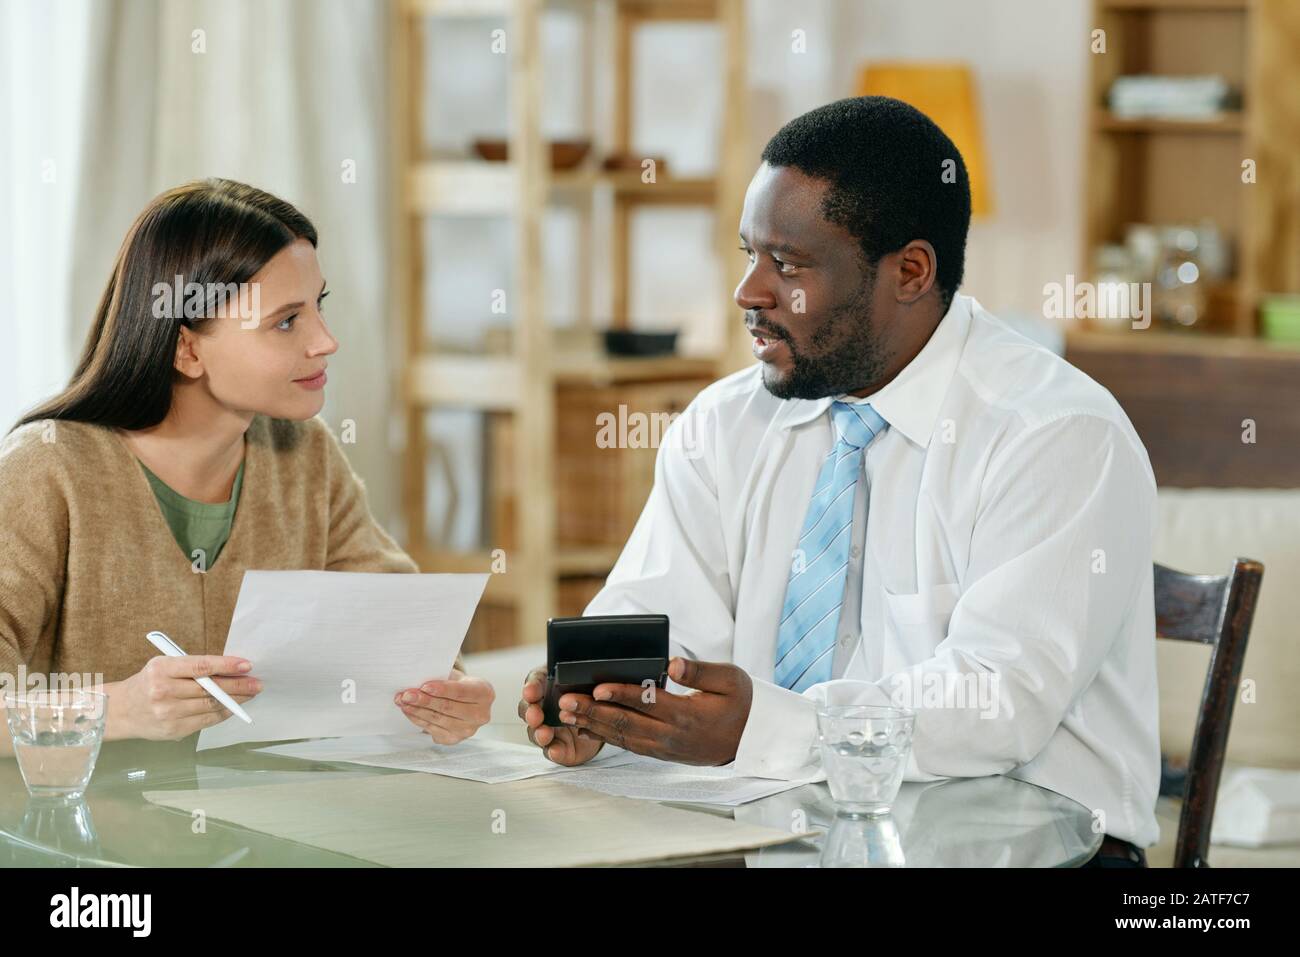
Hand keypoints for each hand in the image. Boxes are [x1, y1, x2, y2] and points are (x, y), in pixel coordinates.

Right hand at [112, 655, 261, 740]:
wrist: (120, 711)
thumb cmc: (148, 683)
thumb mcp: (164, 666)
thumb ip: (192, 668)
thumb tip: (230, 670)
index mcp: (161, 669)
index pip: (201, 666)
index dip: (227, 665)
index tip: (247, 665)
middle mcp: (163, 691)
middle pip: (210, 689)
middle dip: (238, 686)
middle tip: (257, 683)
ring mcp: (168, 713)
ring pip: (210, 706)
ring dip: (235, 701)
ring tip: (250, 694)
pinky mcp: (173, 730)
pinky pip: (206, 721)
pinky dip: (222, 714)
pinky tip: (233, 708)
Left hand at [394, 668, 493, 744]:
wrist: (465, 702)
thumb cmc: (459, 685)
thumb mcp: (456, 676)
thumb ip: (442, 677)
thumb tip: (417, 680)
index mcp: (485, 694)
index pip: (462, 692)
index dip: (442, 689)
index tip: (424, 686)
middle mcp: (480, 715)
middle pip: (447, 707)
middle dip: (424, 700)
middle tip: (406, 694)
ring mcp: (467, 730)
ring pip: (437, 719)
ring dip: (416, 710)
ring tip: (402, 701)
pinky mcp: (453, 739)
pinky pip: (431, 728)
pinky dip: (417, 718)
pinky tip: (408, 710)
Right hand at [518, 666, 603, 765]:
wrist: (607, 721)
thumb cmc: (593, 694)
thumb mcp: (591, 680)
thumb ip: (584, 676)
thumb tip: (588, 665)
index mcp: (549, 684)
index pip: (536, 681)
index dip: (532, 687)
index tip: (531, 692)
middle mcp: (544, 707)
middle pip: (528, 709)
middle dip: (530, 712)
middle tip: (535, 715)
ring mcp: (549, 729)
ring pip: (535, 732)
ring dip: (538, 733)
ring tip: (545, 734)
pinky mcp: (558, 747)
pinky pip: (552, 751)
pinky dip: (553, 751)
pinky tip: (555, 750)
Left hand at [556, 657, 752, 765]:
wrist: (751, 740)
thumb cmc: (740, 703)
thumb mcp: (730, 680)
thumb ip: (700, 672)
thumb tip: (673, 663)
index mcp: (688, 715)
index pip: (648, 703)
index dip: (621, 695)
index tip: (597, 688)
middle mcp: (672, 736)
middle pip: (626, 723)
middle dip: (593, 712)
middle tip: (565, 701)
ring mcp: (664, 748)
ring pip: (623, 737)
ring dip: (593, 724)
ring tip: (567, 713)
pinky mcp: (661, 753)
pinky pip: (629, 745)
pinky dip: (605, 737)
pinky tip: (586, 727)